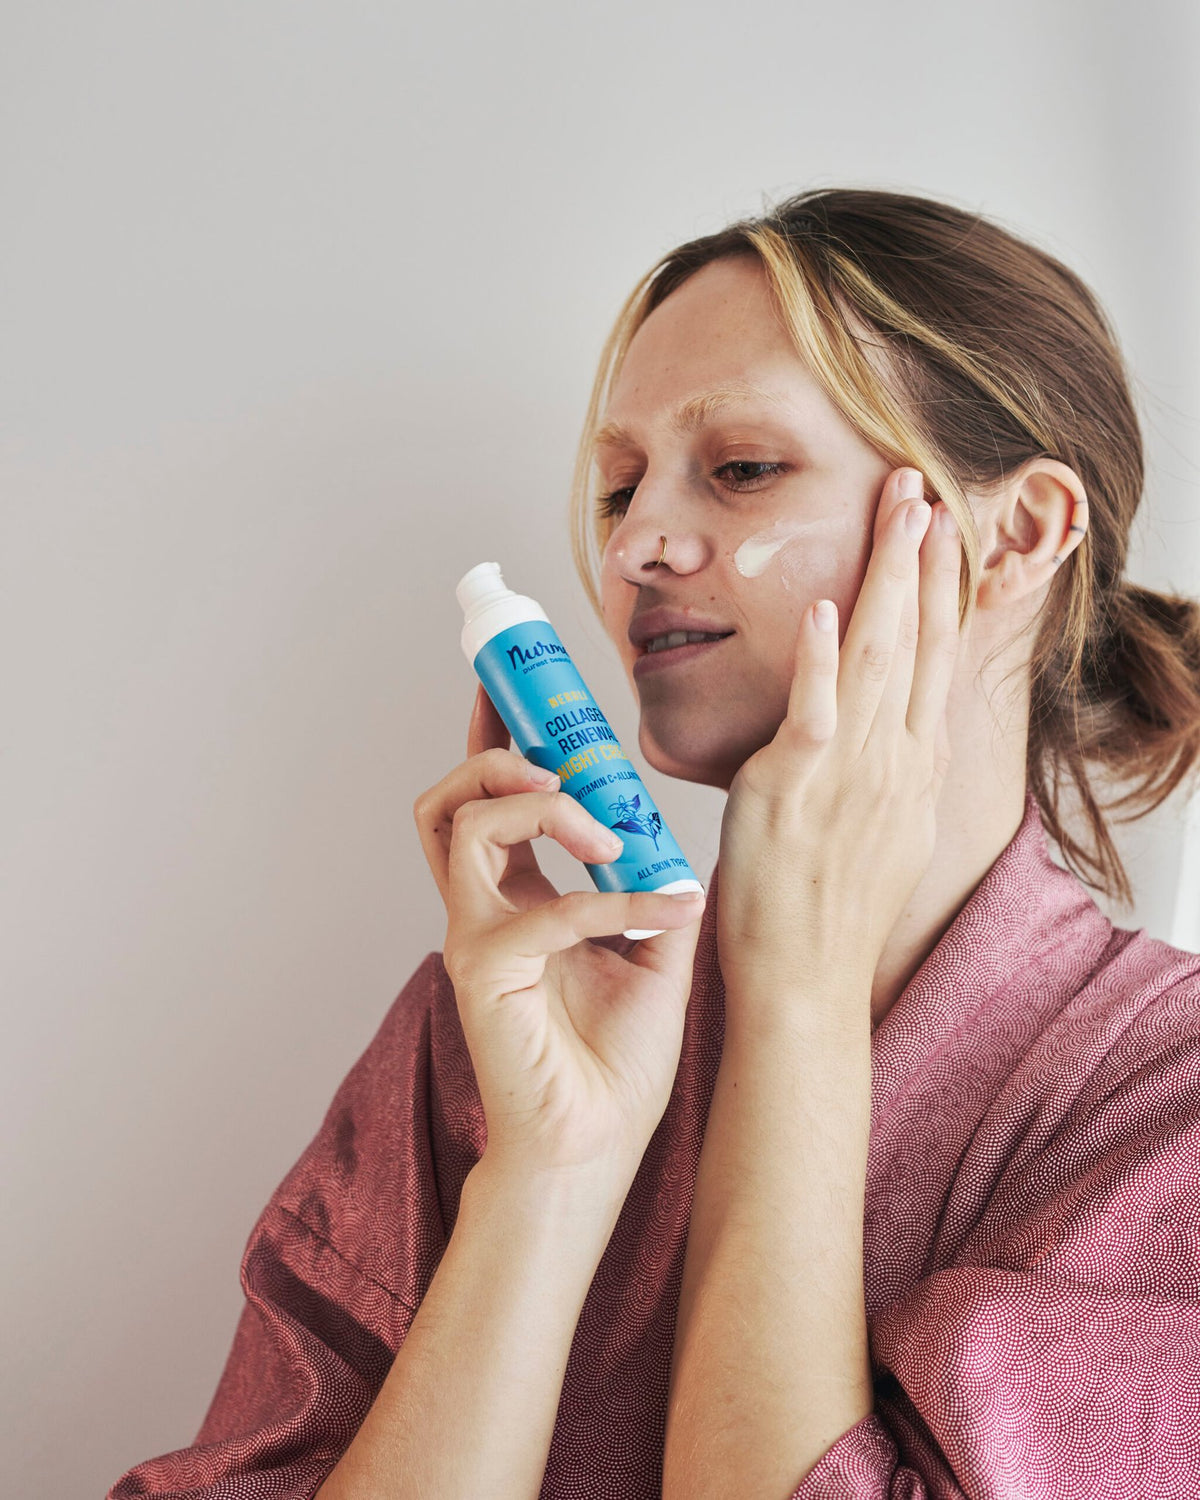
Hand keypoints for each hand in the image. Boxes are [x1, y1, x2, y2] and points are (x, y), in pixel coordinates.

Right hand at [412, 683, 706, 1192]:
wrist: (597, 1145)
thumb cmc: (615, 1060)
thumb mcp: (654, 953)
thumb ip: (655, 890)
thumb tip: (685, 844)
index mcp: (518, 899)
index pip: (489, 801)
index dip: (496, 737)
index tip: (521, 687)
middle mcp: (484, 910)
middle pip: (447, 798)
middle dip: (498, 752)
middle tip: (562, 757)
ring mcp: (474, 938)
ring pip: (464, 824)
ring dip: (539, 806)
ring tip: (601, 828)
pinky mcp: (483, 974)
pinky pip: (539, 908)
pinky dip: (604, 899)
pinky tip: (656, 914)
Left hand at [715, 468, 961, 1019]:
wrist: (808, 981)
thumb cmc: (828, 912)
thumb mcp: (879, 831)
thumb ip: (882, 771)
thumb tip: (877, 733)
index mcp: (912, 769)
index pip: (936, 660)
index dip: (941, 590)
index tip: (944, 532)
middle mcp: (896, 761)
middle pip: (918, 641)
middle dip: (921, 558)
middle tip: (920, 485)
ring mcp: (852, 772)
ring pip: (880, 657)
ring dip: (888, 579)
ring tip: (897, 510)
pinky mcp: (797, 787)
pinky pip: (815, 711)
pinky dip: (821, 658)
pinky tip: (825, 609)